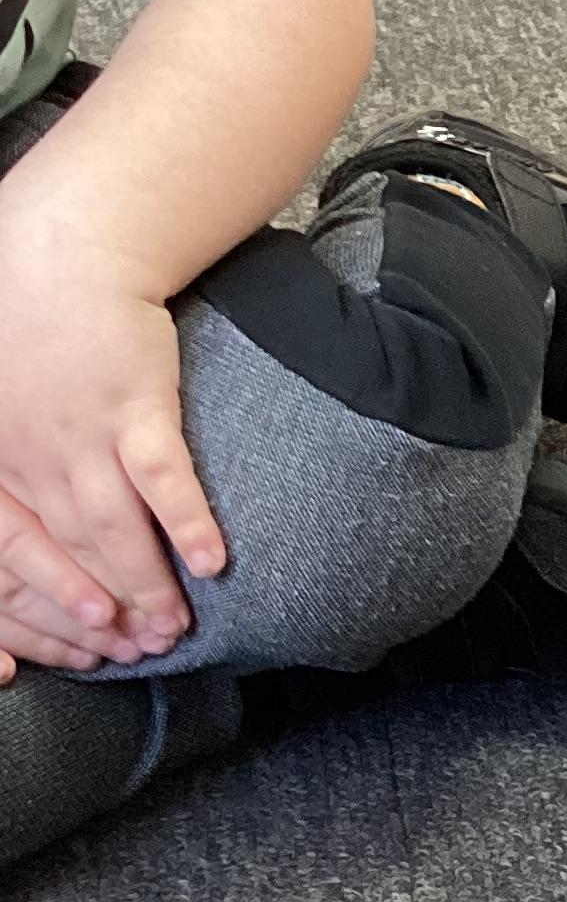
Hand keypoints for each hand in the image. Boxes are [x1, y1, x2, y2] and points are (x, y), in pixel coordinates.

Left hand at [0, 252, 221, 656]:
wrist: (65, 252)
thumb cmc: (25, 321)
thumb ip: (11, 457)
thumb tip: (49, 518)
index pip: (16, 552)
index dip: (52, 603)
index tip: (86, 640)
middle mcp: (30, 456)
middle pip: (73, 551)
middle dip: (108, 608)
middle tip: (144, 649)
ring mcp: (82, 434)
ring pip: (115, 530)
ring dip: (149, 584)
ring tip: (177, 624)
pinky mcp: (135, 408)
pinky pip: (163, 481)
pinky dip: (187, 524)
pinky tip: (211, 562)